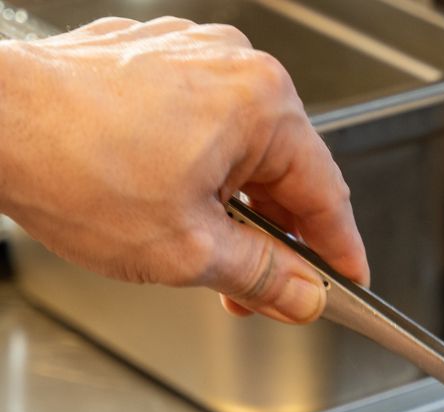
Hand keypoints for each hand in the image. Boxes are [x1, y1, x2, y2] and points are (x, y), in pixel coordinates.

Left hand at [0, 18, 368, 322]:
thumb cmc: (73, 166)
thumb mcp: (191, 252)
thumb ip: (264, 278)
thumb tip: (303, 295)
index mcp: (261, 104)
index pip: (327, 196)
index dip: (339, 253)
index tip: (346, 284)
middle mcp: (231, 68)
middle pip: (284, 176)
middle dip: (276, 244)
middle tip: (265, 297)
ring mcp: (187, 59)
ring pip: (241, 156)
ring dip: (237, 217)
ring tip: (212, 266)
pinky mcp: (149, 65)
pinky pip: (201, 132)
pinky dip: (202, 180)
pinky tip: (180, 219)